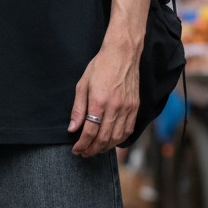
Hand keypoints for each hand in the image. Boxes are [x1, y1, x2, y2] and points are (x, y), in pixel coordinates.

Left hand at [68, 41, 140, 156]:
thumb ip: (78, 108)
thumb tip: (72, 128)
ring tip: (95, 149)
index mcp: (99, 101)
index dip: (82, 145)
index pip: (90, 132)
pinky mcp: (135, 107)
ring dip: (105, 148)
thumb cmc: (100, 67)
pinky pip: (128, 131)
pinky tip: (110, 141)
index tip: (76, 150)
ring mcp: (127, 108)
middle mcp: (115, 107)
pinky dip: (119, 140)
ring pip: (117, 138)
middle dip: (92, 150)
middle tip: (83, 153)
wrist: (122, 54)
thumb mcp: (82, 84)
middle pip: (103, 139)